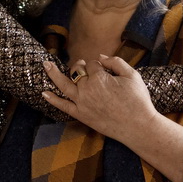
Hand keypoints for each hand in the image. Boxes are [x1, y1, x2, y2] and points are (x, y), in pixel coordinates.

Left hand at [42, 56, 157, 141]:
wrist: (138, 126)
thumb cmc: (137, 100)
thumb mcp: (132, 75)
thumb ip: (116, 62)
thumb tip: (100, 56)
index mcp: (100, 77)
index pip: (93, 64)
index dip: (99, 65)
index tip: (107, 70)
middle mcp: (87, 89)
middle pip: (77, 71)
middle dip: (79, 65)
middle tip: (83, 65)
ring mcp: (82, 103)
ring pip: (63, 85)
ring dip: (53, 74)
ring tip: (45, 65)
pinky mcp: (81, 115)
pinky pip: (63, 106)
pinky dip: (52, 100)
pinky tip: (44, 93)